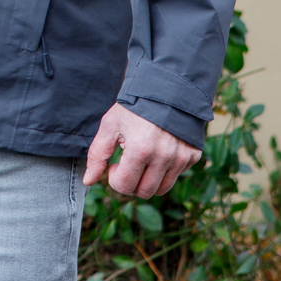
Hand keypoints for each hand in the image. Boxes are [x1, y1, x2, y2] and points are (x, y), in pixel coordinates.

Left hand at [83, 103, 201, 197]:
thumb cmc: (133, 107)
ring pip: (162, 188)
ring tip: (142, 160)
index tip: (115, 163)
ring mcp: (181, 157)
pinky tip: (158, 151)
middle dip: (131, 182)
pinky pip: (176, 175)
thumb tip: (88, 181)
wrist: (164, 88)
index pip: (124, 186)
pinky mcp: (192, 155)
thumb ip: (97, 155)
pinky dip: (165, 170)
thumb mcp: (109, 125)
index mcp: (140, 150)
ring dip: (148, 180)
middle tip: (127, 163)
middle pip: (144, 192)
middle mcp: (164, 157)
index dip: (114, 178)